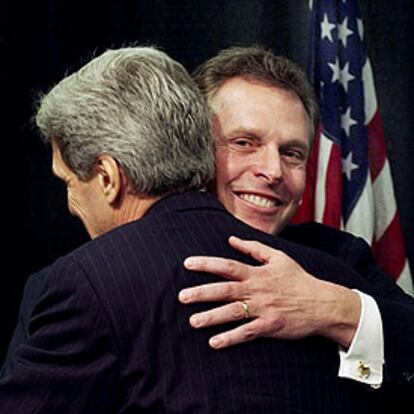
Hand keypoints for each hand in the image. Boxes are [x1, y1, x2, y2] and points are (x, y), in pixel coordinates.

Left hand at [179, 236, 359, 348]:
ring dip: (211, 317)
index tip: (187, 263)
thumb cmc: (298, 279)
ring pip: (233, 313)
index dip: (206, 264)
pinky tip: (214, 343)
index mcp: (257, 273)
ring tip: (192, 322)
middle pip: (225, 290)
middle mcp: (257, 290)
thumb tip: (231, 238)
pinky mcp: (270, 326)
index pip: (227, 265)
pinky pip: (247, 333)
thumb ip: (254, 248)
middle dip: (202, 293)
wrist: (322, 303)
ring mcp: (263, 309)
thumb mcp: (278, 257)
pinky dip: (230, 338)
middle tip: (181, 297)